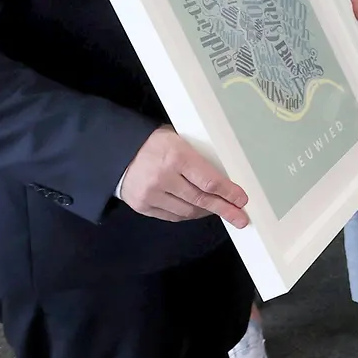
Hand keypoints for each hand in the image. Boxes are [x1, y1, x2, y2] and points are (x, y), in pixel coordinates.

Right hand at [119, 126, 249, 227]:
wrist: (116, 152)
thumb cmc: (154, 143)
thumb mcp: (179, 140)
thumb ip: (198, 157)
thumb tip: (226, 175)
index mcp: (176, 156)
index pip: (209, 180)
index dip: (228, 192)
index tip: (242, 200)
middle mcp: (163, 177)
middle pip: (201, 199)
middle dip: (224, 209)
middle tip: (240, 217)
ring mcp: (151, 194)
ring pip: (188, 211)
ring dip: (207, 212)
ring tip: (219, 209)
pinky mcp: (142, 206)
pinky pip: (172, 216)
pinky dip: (188, 214)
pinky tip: (198, 210)